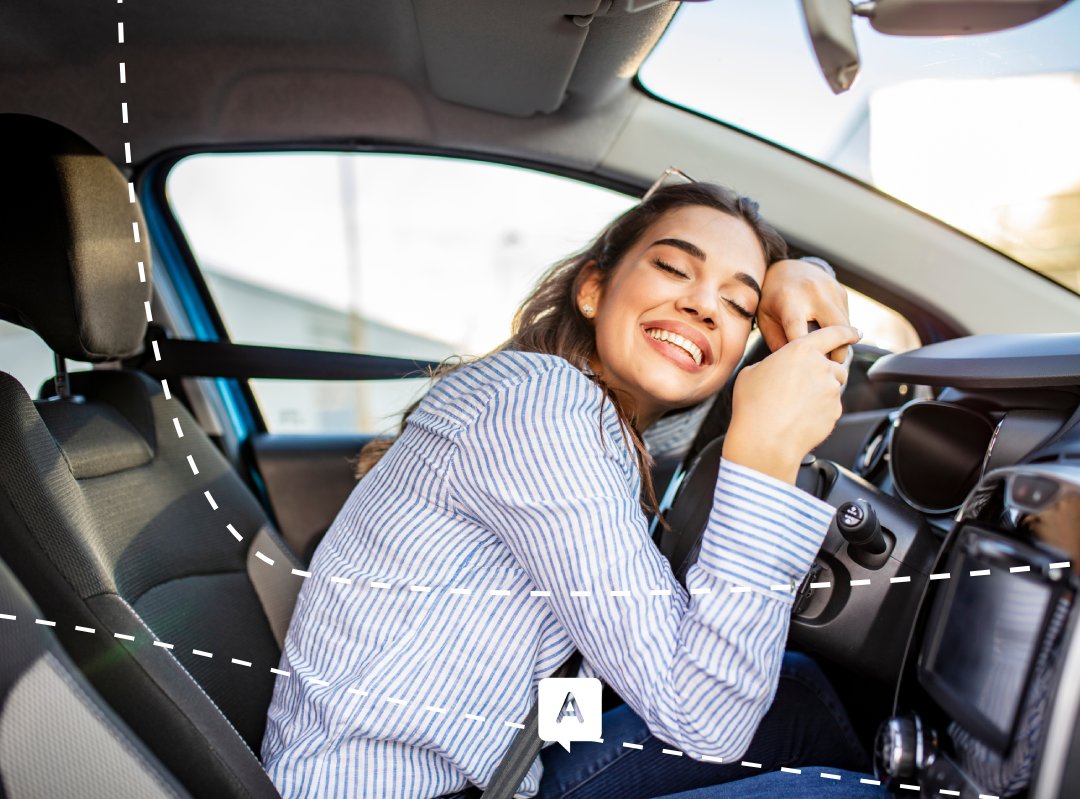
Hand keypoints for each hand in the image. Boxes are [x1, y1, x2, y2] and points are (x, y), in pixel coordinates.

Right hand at [723, 325, 861, 483]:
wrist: (765, 440)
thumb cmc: (754, 405)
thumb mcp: (751, 372)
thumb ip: (772, 364)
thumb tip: (776, 369)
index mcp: (802, 350)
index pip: (834, 333)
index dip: (847, 331)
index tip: (856, 332)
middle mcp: (822, 367)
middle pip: (834, 366)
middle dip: (823, 373)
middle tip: (801, 386)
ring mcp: (831, 391)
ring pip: (833, 387)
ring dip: (821, 392)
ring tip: (796, 405)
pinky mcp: (835, 413)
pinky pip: (830, 408)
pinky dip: (819, 411)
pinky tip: (798, 418)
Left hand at [758, 259, 851, 363]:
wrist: (786, 268)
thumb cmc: (772, 299)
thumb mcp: (765, 318)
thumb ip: (776, 341)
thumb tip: (793, 364)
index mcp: (789, 299)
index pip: (800, 331)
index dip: (804, 352)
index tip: (808, 368)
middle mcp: (813, 292)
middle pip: (835, 329)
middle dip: (837, 352)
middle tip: (831, 367)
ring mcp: (830, 290)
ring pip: (845, 325)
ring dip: (842, 343)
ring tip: (831, 357)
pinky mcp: (841, 292)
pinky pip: (847, 318)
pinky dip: (842, 332)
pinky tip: (830, 338)